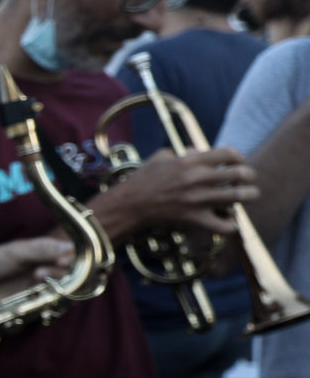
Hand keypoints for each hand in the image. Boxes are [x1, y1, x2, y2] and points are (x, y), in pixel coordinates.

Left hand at [0, 235, 72, 301]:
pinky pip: (53, 299)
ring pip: (65, 285)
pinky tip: (39, 291)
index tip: (64, 259)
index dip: (73, 256)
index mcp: (45, 250)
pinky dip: (51, 297)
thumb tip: (69, 248)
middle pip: (73, 269)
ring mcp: (43, 284)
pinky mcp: (36, 300)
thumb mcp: (15, 252)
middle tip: (51, 267)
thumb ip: (42, 249)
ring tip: (37, 275)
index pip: (71, 252)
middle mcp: (47, 266)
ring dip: (57, 281)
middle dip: (66, 269)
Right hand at [107, 146, 255, 238]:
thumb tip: (199, 152)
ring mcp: (197, 200)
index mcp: (189, 162)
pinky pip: (223, 225)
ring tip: (249, 196)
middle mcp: (197, 179)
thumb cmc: (142, 180)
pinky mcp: (194, 219)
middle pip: (240, 174)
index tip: (238, 162)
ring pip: (238, 197)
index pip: (228, 153)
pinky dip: (231, 225)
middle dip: (249, 176)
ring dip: (249, 195)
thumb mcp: (160, 158)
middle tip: (248, 180)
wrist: (128, 206)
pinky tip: (229, 221)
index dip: (238, 157)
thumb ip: (183, 153)